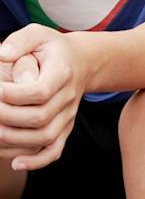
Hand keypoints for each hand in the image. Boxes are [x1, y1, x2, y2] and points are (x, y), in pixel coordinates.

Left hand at [0, 28, 90, 170]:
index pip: (39, 91)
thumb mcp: (38, 34)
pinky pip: (54, 150)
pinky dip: (36, 162)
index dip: (13, 95)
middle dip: (6, 118)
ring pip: (45, 137)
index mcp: (63, 72)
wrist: (82, 61)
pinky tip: (15, 164)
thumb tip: (2, 54)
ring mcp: (68, 114)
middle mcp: (69, 96)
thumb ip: (20, 41)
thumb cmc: (51, 48)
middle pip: (40, 118)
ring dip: (14, 140)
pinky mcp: (65, 127)